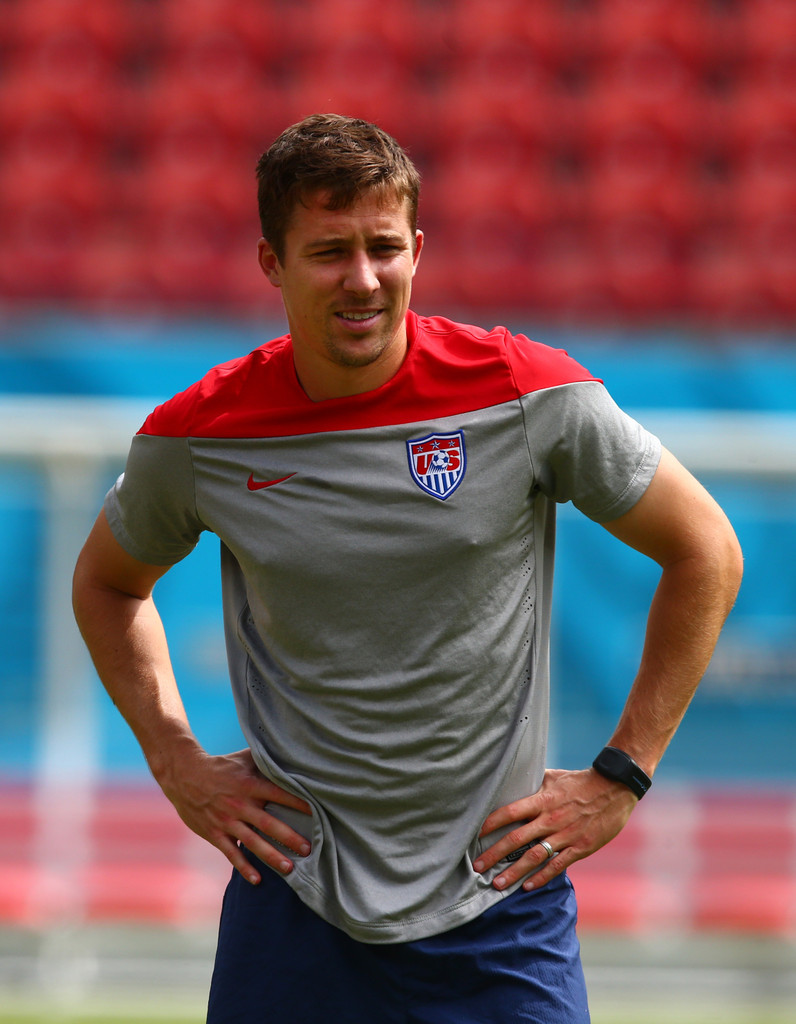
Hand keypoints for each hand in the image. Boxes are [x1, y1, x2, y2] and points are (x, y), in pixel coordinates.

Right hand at [157, 745, 311, 884]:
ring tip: (290, 869)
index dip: (298, 803)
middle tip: (309, 849)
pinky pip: (231, 853)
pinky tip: (257, 879)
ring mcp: (226, 821)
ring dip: (271, 856)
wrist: (185, 775)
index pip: (279, 794)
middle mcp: (240, 804)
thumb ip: (266, 759)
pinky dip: (244, 867)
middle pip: (269, 823)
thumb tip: (291, 753)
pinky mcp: (214, 833)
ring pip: (252, 842)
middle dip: (290, 837)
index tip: (317, 812)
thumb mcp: (244, 758)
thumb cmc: (221, 766)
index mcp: (249, 784)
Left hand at [473, 768, 637, 891]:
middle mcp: (550, 819)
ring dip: (514, 872)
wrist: (614, 789)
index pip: (509, 812)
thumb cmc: (580, 781)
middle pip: (516, 839)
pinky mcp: (580, 848)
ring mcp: (565, 835)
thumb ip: (533, 784)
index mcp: (542, 800)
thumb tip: (513, 781)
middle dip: (494, 854)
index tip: (476, 834)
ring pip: (534, 857)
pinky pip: (557, 866)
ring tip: (497, 884)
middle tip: (477, 867)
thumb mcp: (553, 777)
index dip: (491, 824)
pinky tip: (527, 887)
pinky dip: (541, 878)